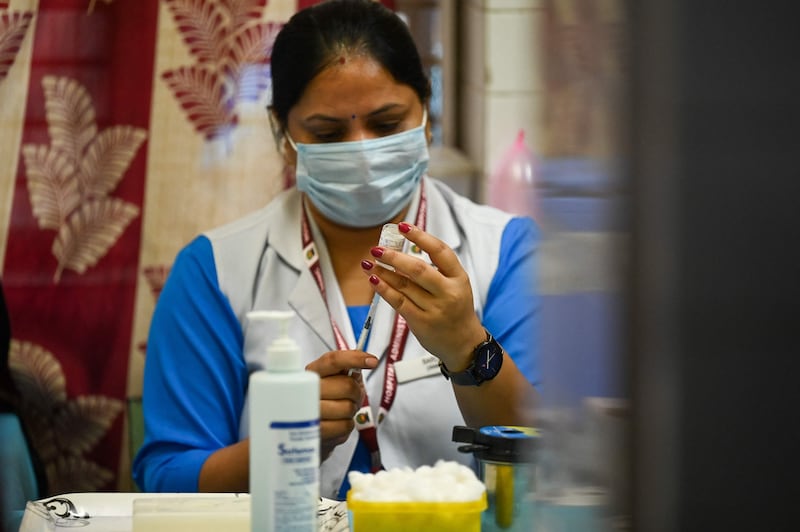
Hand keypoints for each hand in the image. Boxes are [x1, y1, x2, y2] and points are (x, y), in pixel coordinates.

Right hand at [305, 350, 377, 460]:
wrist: (309, 429)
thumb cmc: (326, 400)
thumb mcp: (335, 379)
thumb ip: (348, 369)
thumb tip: (364, 364)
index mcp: (312, 372)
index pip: (333, 360)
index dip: (354, 358)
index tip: (372, 361)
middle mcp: (307, 390)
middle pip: (346, 385)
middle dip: (356, 393)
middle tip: (351, 397)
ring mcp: (308, 412)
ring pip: (347, 407)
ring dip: (351, 410)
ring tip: (342, 411)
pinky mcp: (315, 432)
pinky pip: (345, 426)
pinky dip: (347, 425)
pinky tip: (337, 422)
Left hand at [361, 222, 485, 371]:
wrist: (464, 343)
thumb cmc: (456, 310)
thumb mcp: (456, 286)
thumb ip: (436, 270)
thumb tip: (402, 252)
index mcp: (459, 278)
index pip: (440, 251)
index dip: (420, 237)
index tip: (403, 227)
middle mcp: (448, 292)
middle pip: (418, 269)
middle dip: (394, 257)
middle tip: (377, 249)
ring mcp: (435, 309)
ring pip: (405, 286)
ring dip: (384, 272)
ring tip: (369, 262)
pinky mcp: (421, 322)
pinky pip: (399, 302)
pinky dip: (384, 290)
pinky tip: (374, 280)